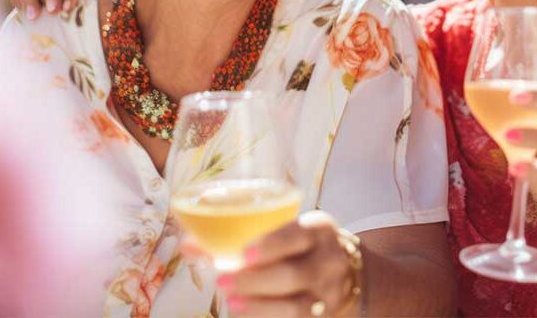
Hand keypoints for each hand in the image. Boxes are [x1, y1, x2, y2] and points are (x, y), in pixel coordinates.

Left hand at [185, 211, 357, 316]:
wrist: (348, 272)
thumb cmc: (301, 246)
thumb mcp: (285, 232)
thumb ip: (242, 236)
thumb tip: (188, 245)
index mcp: (319, 229)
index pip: (297, 234)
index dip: (271, 245)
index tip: (244, 254)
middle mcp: (330, 260)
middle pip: (294, 274)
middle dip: (256, 281)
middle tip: (223, 282)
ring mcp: (329, 293)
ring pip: (298, 307)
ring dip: (262, 307)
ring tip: (233, 305)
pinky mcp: (325, 317)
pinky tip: (248, 317)